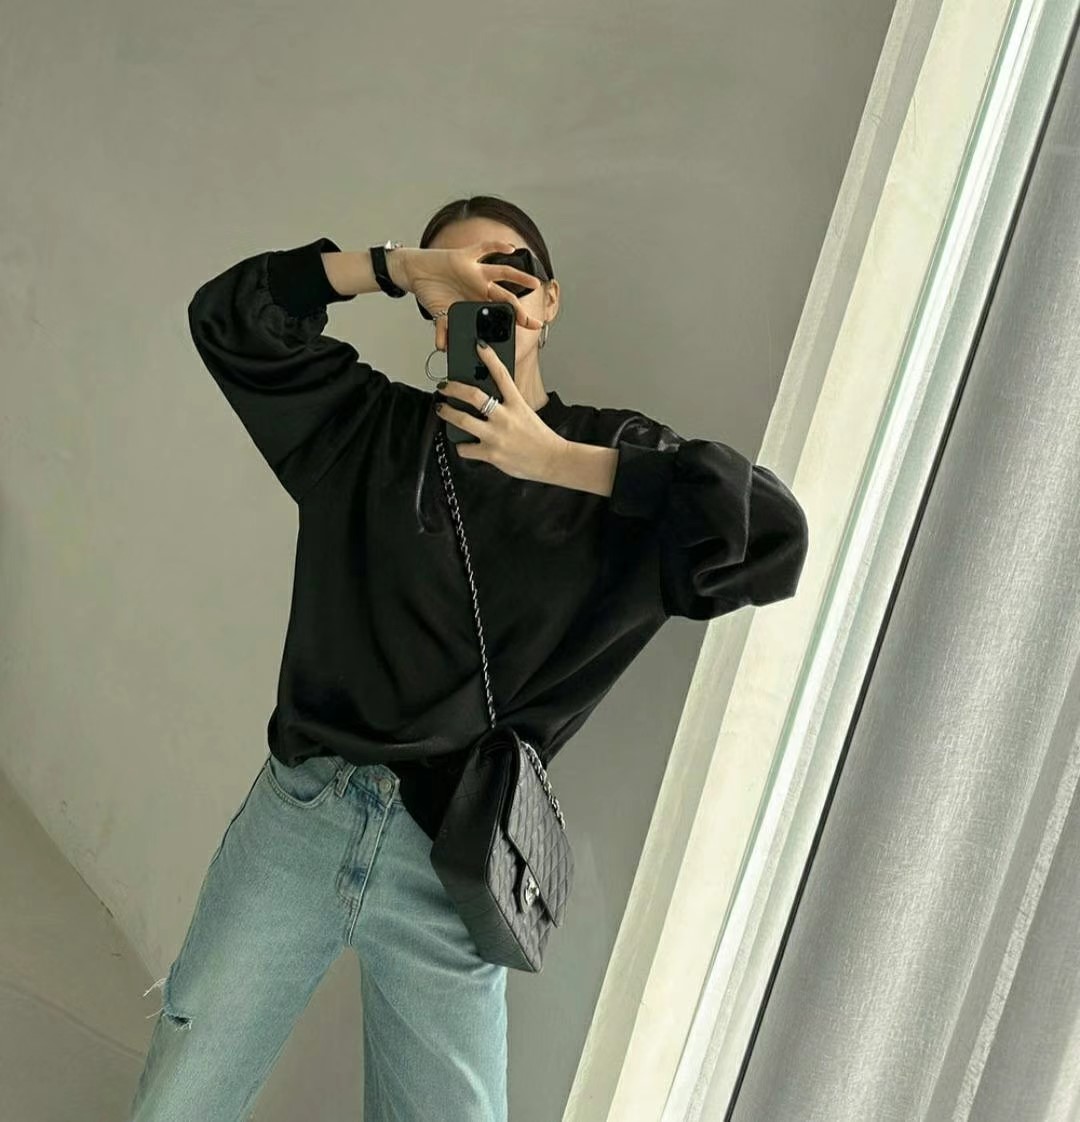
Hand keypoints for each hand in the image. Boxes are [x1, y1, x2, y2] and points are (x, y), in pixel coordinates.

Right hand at [406, 241, 544, 351]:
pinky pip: (484, 248)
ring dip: (519, 278)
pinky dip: (497, 247)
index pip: (502, 312)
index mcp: (477, 301)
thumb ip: (444, 331)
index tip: (532, 329)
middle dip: (521, 311)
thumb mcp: (439, 316)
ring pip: (503, 272)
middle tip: (535, 323)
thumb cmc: (432, 293)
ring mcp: (475, 271)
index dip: (517, 320)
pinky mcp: (464, 256)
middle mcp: (480, 287)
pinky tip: (510, 248)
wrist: (417, 273)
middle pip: (507, 298)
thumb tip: (443, 348)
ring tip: (535, 283)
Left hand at [435, 344, 568, 481]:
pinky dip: (461, 445)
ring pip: (462, 420)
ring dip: (447, 413)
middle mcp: (504, 418)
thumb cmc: (541, 438)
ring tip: (442, 409)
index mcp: (517, 405)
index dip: (490, 358)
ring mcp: (495, 436)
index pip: (502, 375)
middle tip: (444, 386)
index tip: (479, 346)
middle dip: (453, 388)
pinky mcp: (490, 453)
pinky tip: (462, 443)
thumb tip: (489, 401)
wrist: (551, 460)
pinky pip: (466, 448)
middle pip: (473, 395)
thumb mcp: (527, 414)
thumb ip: (509, 406)